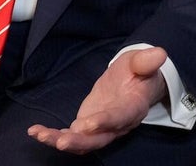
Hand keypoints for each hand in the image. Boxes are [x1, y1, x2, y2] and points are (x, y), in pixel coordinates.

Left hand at [27, 46, 168, 153]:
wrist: (135, 83)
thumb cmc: (138, 71)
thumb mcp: (141, 61)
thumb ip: (146, 61)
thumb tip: (159, 53)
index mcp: (133, 107)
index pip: (120, 117)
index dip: (105, 122)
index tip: (87, 124)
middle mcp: (117, 124)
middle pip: (99, 138)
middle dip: (79, 141)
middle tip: (60, 141)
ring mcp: (101, 128)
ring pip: (83, 142)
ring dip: (61, 141)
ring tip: (40, 135)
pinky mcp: (88, 127)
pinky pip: (72, 136)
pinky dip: (54, 136)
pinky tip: (36, 132)